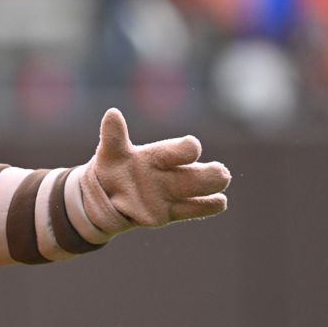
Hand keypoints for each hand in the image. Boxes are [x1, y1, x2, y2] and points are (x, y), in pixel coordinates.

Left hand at [81, 109, 229, 233]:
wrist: (104, 196)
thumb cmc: (111, 168)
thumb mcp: (109, 153)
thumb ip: (113, 137)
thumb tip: (112, 112)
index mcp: (157, 156)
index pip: (176, 150)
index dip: (184, 149)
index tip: (193, 148)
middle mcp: (168, 173)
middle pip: (193, 172)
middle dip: (207, 172)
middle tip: (220, 172)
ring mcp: (169, 194)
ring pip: (196, 189)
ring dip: (210, 187)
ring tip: (223, 182)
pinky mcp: (167, 213)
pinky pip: (190, 209)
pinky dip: (206, 206)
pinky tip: (220, 202)